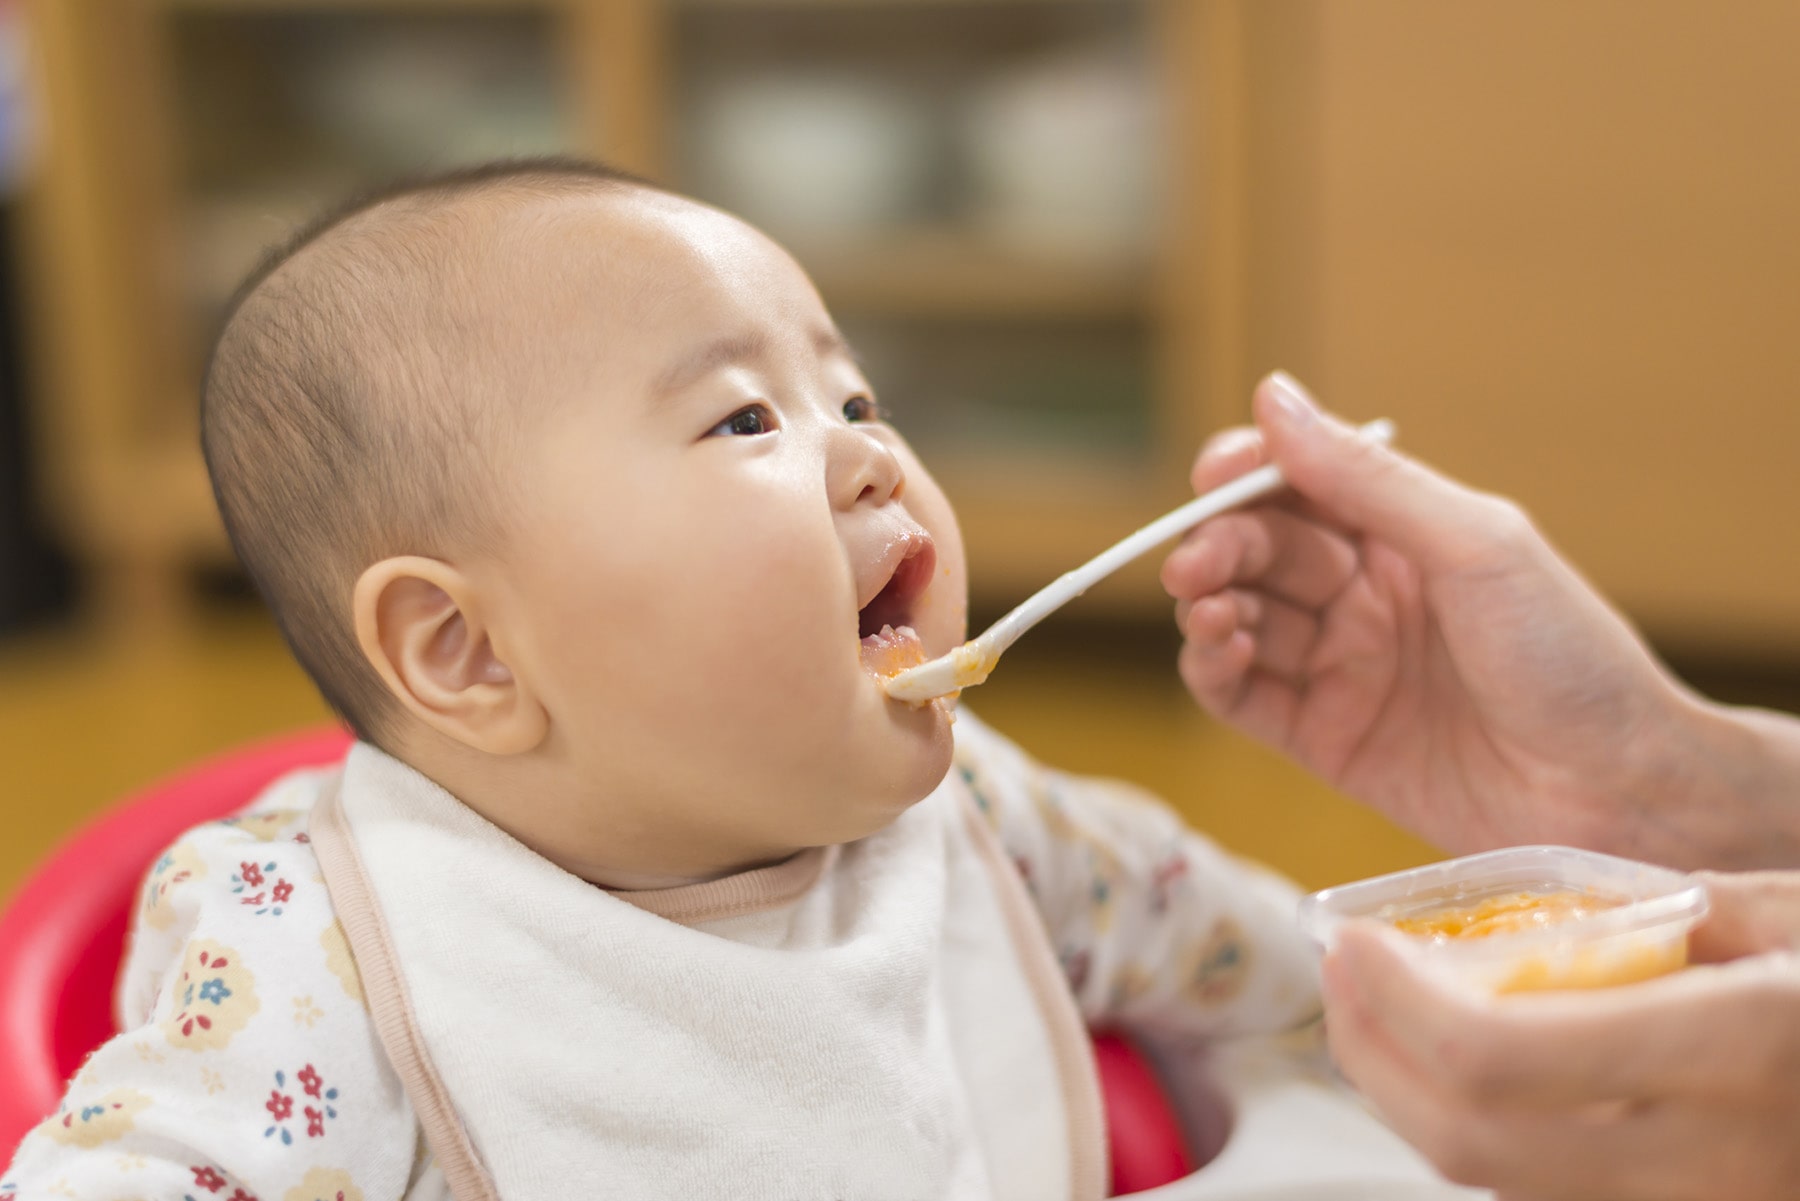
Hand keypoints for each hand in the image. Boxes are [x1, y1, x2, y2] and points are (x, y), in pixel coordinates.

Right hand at [1160, 372, 1763, 866]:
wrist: (1619, 793)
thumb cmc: (1572, 658)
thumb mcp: (1476, 546)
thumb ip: (1368, 478)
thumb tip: (1273, 397)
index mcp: (1403, 535)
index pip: (1296, 486)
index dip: (1243, 477)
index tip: (1212, 478)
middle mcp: (1363, 596)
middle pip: (1258, 552)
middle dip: (1218, 548)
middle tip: (1197, 567)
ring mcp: (1342, 668)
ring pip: (1239, 619)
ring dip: (1209, 608)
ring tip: (1213, 613)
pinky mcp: (1324, 741)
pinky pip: (1243, 697)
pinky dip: (1212, 670)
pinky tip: (1219, 651)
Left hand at [1321, 872, 1799, 1199]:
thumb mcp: (1790, 912)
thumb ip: (1663, 921)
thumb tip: (1520, 928)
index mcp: (1748, 1050)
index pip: (1502, 1061)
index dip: (1394, 1006)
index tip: (1353, 943)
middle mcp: (1726, 1164)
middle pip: (1474, 1146)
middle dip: (1375, 1057)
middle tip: (1345, 976)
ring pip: (1503, 1188)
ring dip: (1414, 1103)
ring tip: (1385, 1017)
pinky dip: (1487, 1142)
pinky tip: (1468, 1076)